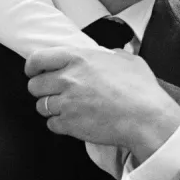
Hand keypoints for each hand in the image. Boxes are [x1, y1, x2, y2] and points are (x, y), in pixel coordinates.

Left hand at [26, 47, 179, 161]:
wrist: (146, 118)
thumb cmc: (141, 89)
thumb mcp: (129, 60)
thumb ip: (114, 54)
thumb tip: (112, 54)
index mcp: (79, 58)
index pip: (38, 58)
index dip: (33, 67)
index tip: (35, 71)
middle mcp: (68, 79)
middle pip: (35, 85)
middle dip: (42, 90)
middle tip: (55, 93)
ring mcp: (66, 103)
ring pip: (41, 106)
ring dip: (51, 108)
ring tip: (68, 109)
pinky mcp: (69, 124)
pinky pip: (52, 125)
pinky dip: (60, 124)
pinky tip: (74, 121)